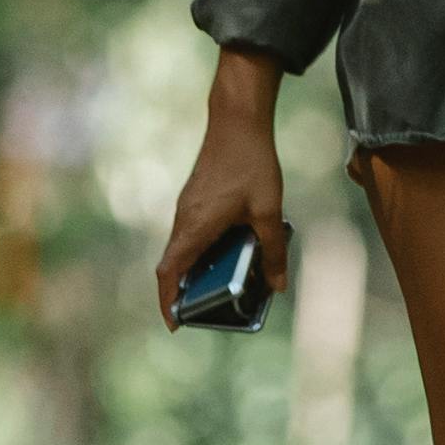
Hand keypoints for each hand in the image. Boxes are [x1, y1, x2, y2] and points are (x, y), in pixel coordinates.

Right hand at [152, 61, 293, 326]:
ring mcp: (187, 208)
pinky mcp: (195, 198)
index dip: (167, 301)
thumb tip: (277, 286)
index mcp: (195, 227)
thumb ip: (273, 251)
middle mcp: (184, 219)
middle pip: (175, 265)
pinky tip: (231, 251)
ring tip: (224, 285)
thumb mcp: (269, 212)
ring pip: (184, 249)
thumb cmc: (251, 164)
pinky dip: (204, 251)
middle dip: (187, 293)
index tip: (174, 323)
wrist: (237, 120)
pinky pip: (192, 234)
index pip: (169, 273)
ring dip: (198, 270)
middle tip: (208, 311)